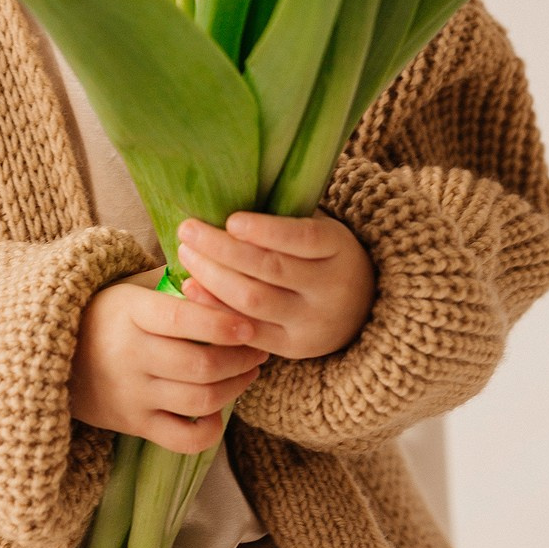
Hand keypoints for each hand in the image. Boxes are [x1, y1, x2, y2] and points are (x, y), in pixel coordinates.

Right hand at [69, 263, 270, 454]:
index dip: (220, 322)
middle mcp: (130, 356)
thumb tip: (223, 275)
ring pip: (200, 400)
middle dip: (241, 357)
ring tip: (248, 370)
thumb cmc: (105, 315)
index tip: (248, 322)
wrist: (51, 356)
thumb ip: (174, 282)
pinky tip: (218, 408)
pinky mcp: (135, 425)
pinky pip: (184, 439)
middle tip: (258, 346)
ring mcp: (132, 394)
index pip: (180, 319)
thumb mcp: (131, 288)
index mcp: (129, 314)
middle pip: (200, 364)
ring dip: (235, 386)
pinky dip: (210, 429)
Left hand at [175, 209, 375, 360]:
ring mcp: (312, 323)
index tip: (230, 220)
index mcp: (339, 249)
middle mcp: (330, 289)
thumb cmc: (323, 255)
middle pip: (269, 269)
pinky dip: (215, 308)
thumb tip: (222, 200)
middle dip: (221, 249)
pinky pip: (247, 330)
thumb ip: (283, 217)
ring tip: (186, 253)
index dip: (265, 230)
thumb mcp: (319, 229)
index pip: (304, 238)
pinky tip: (191, 287)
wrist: (362, 310)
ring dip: (211, 276)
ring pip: (253, 301)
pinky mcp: (293, 347)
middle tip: (188, 229)